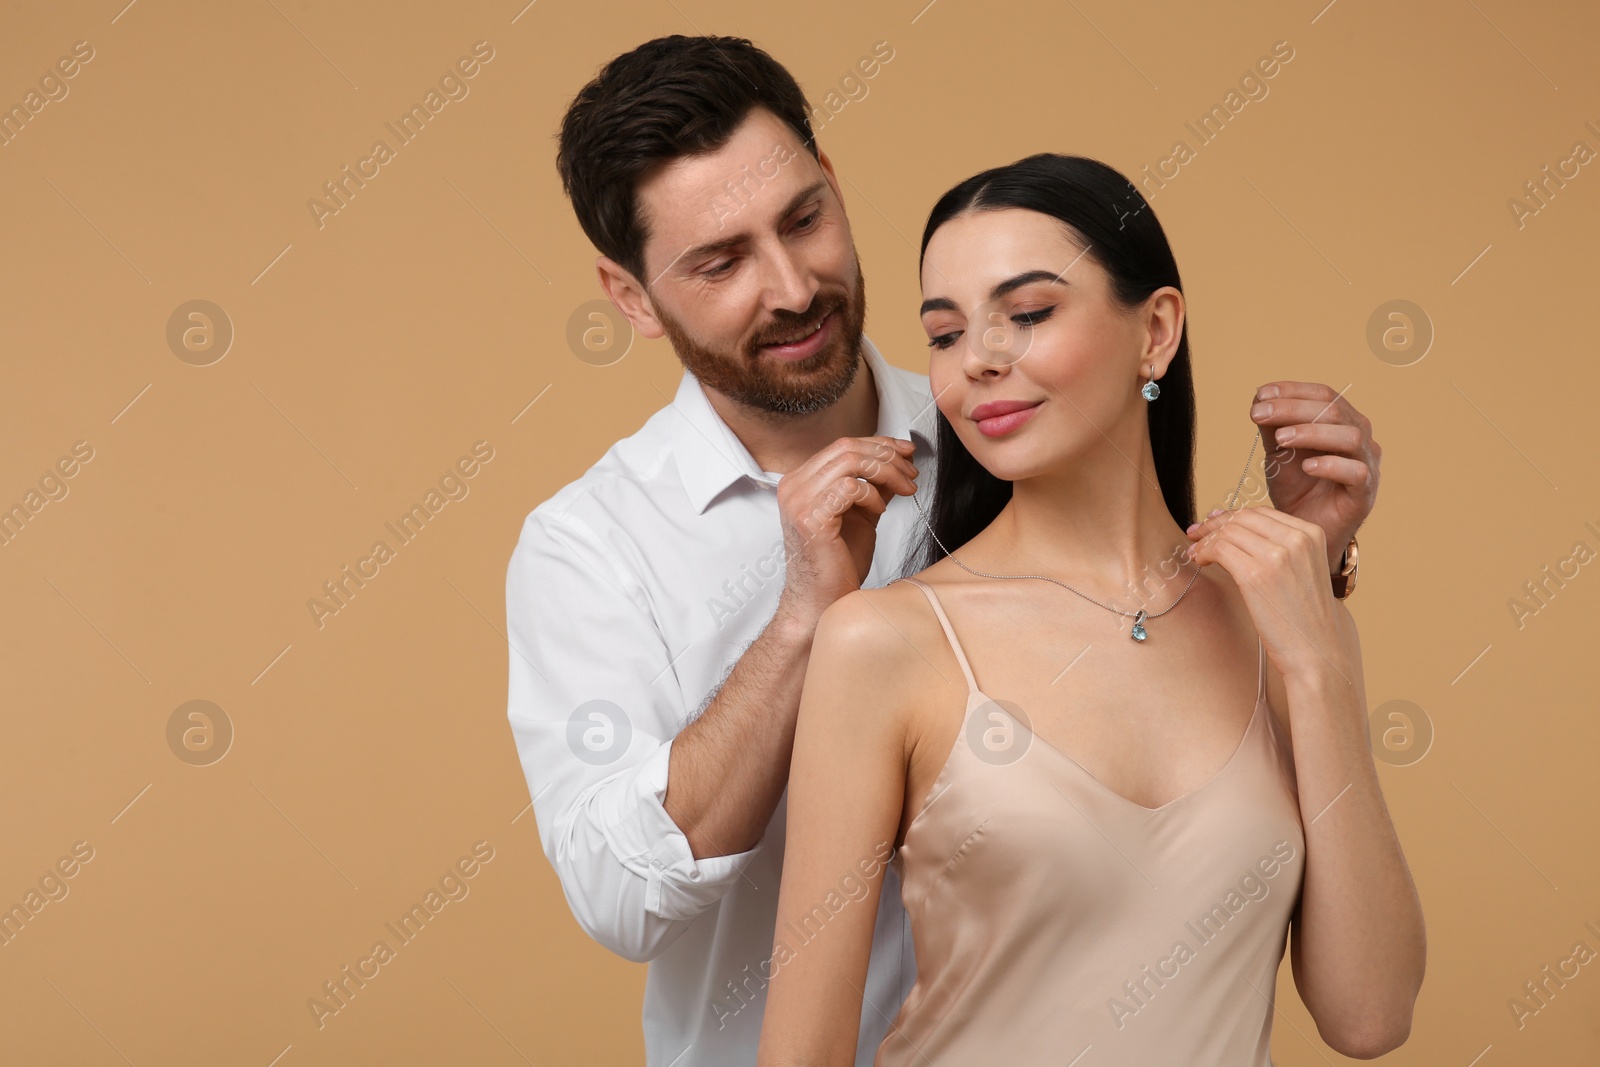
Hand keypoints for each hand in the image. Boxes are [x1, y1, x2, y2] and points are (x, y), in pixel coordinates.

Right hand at [774, 436, 918, 626]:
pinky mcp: (810, 518)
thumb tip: (899, 462)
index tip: (907, 452)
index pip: (843, 446)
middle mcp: (794, 486)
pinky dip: (872, 495)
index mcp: (802, 481)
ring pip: (851, 462)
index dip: (880, 444)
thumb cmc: (837, 563)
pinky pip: (849, 488)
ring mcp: (799, 501)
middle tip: (911, 473)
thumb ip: (874, 487)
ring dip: (887, 472)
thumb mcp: (861, 515)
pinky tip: (879, 510)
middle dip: (888, 456)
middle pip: (847, 448)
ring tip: (905, 489)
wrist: (821, 601)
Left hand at [1185, 504, 1355, 684]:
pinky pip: (1220, 549)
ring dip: (1206, 538)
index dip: (1232, 516)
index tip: (1213, 522)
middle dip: (1214, 523)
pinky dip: (1204, 551)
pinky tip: (1199, 561)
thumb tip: (1236, 529)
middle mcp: (1296, 538)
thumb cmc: (1305, 615)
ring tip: (1195, 551)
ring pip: (1228, 531)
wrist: (1317, 648)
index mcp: (1311, 533)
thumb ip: (1279, 547)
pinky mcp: (1256, 574)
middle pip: (1242, 517)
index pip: (1261, 513)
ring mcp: (1277, 555)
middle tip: (1196, 533)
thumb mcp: (1302, 568)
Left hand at [1251, 382, 1381, 573]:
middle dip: (1293, 408)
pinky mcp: (1366, 492)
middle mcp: (1360, 437)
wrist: (1303, 530)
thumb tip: (1259, 399)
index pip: (1323, 394)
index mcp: (1341, 422)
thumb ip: (1273, 427)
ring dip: (1312, 433)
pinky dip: (1331, 465)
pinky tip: (1307, 466)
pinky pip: (1357, 472)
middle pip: (1334, 410)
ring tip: (1281, 439)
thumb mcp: (1279, 453)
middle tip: (1260, 414)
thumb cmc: (1296, 488)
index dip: (1292, 390)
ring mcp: (1367, 464)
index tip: (1260, 394)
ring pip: (1350, 437)